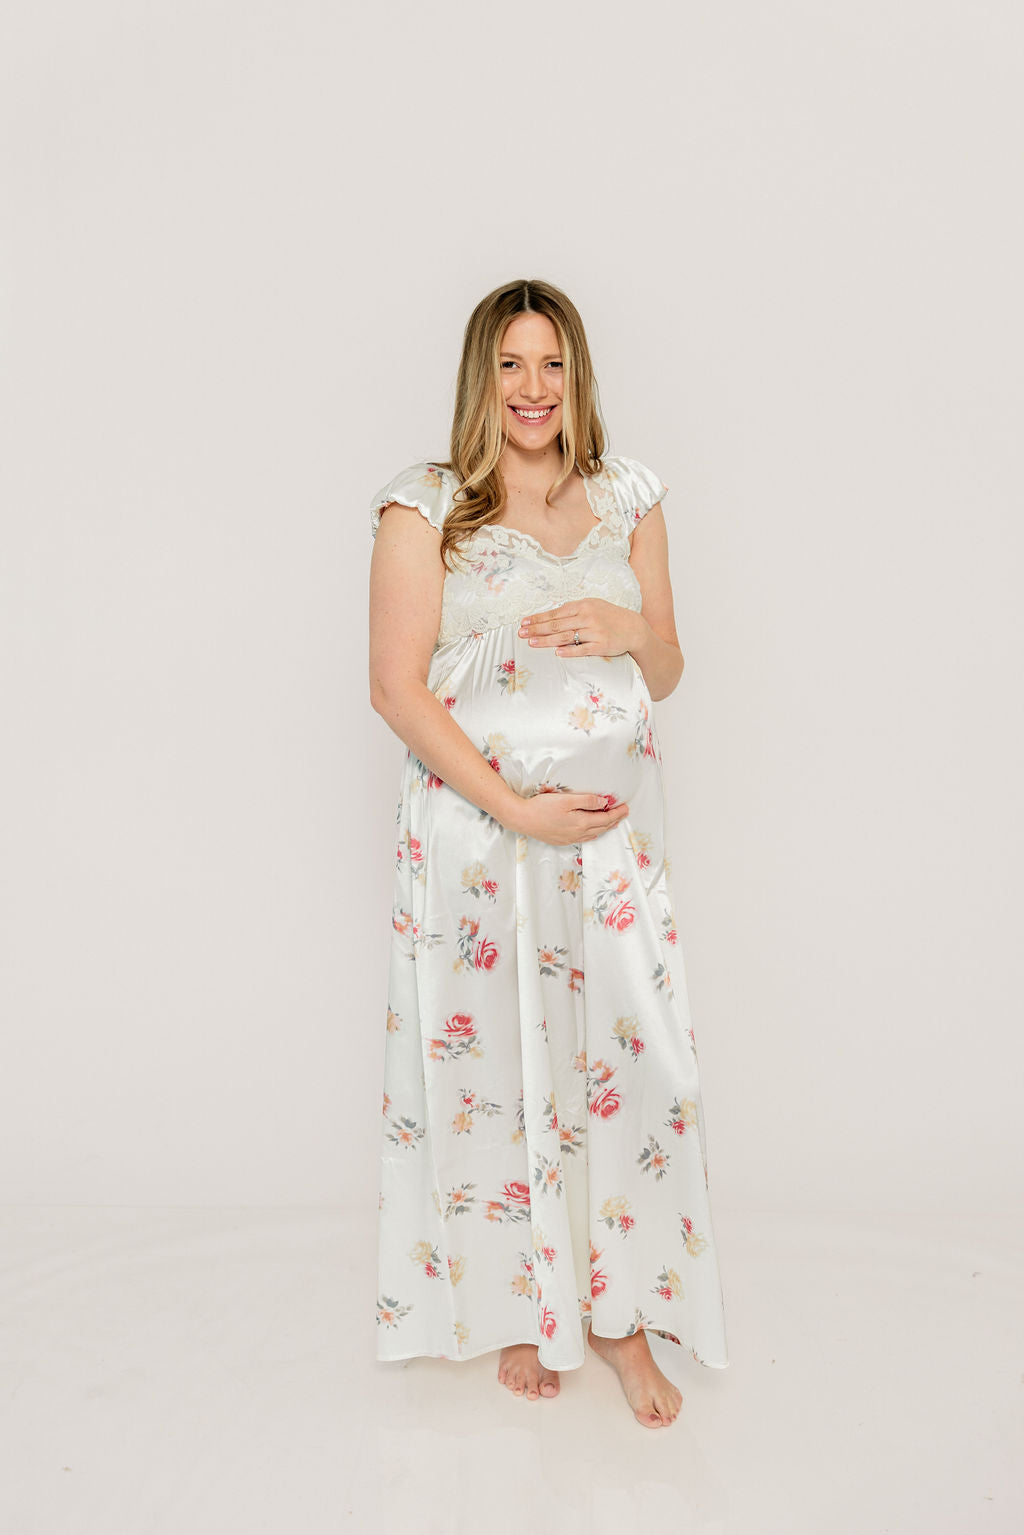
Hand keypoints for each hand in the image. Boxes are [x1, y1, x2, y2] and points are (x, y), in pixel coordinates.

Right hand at [504, 787, 630, 846]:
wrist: (522, 819)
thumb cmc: (542, 807)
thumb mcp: (566, 800)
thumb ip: (587, 801)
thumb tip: (603, 803)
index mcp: (581, 823)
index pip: (605, 818)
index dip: (617, 813)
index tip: (626, 807)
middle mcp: (578, 833)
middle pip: (602, 827)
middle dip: (614, 820)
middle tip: (623, 813)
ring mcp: (569, 838)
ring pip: (593, 834)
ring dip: (604, 828)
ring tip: (612, 822)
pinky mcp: (561, 840)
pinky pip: (583, 838)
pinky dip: (593, 833)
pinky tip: (592, 831)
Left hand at [518, 598, 644, 657]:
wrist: (633, 628)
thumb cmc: (609, 617)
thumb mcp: (592, 606)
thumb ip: (573, 610)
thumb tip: (551, 615)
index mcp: (583, 605)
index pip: (555, 613)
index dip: (538, 618)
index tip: (524, 623)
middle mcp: (587, 616)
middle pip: (557, 624)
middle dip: (537, 629)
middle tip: (521, 634)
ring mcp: (594, 631)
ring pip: (566, 636)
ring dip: (547, 640)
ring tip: (532, 643)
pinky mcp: (601, 645)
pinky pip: (582, 649)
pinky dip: (569, 651)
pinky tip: (557, 653)